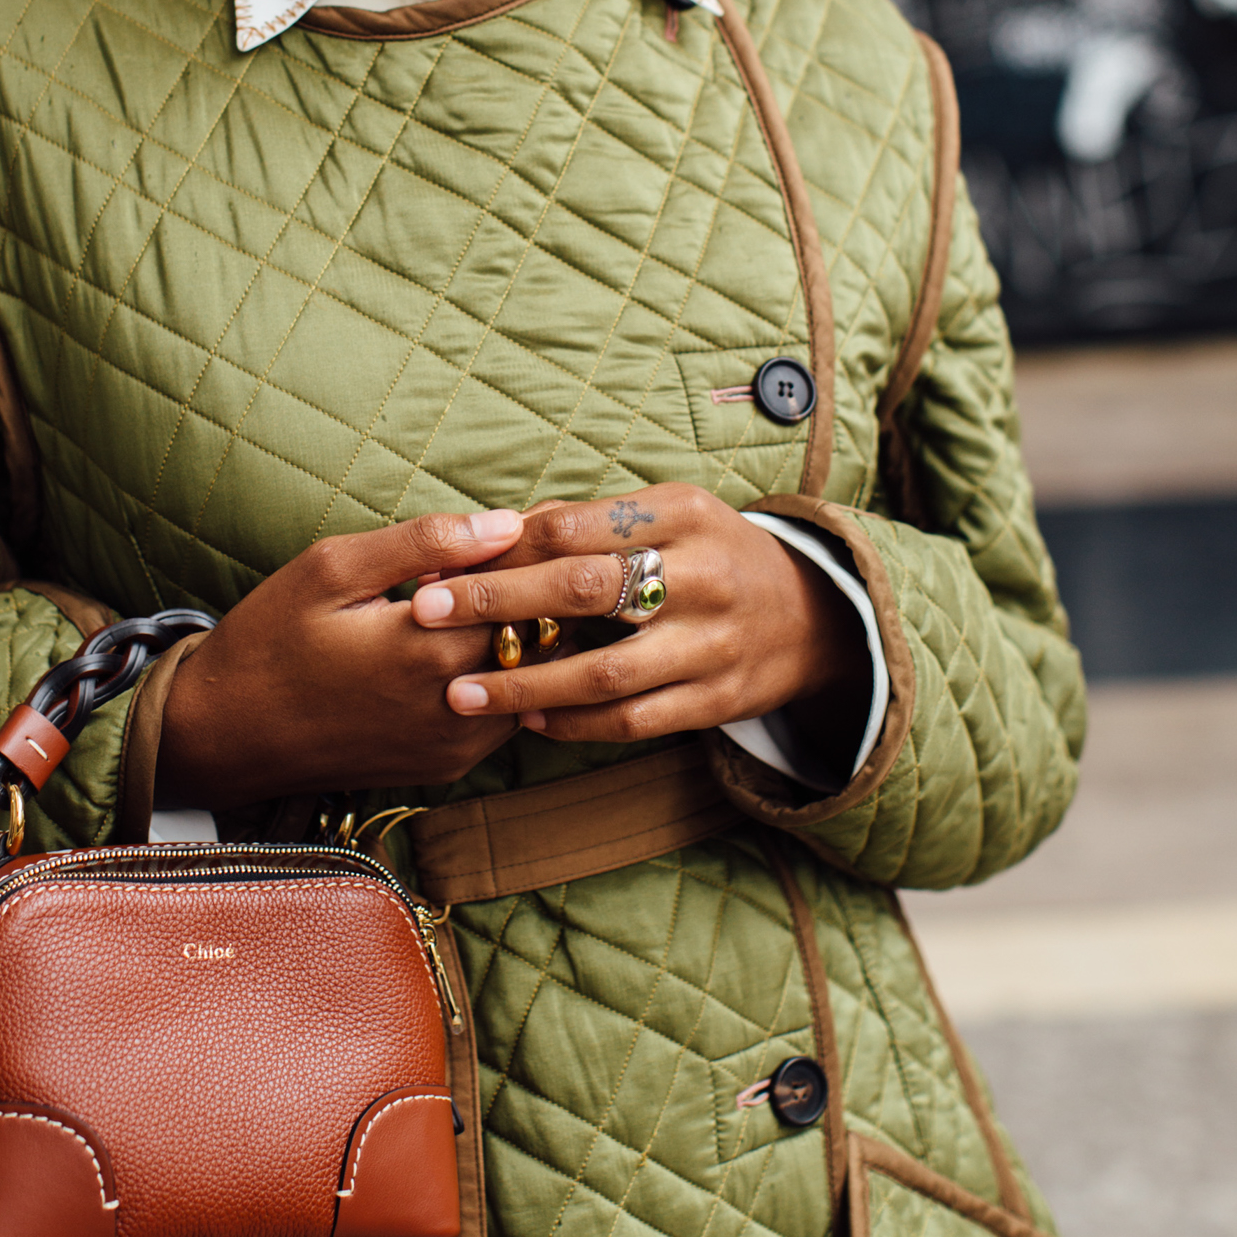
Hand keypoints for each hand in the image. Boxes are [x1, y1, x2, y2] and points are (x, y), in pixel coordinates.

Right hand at [155, 508, 524, 806]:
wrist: (226, 734)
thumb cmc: (271, 639)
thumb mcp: (335, 569)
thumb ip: (426, 542)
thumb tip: (507, 523)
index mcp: (429, 649)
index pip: (526, 592)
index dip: (531, 552)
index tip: (527, 524)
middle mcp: (454, 707)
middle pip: (538, 637)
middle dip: (533, 591)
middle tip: (522, 551)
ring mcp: (454, 744)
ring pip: (530, 680)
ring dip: (523, 637)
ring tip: (496, 595)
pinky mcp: (447, 765)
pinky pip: (506, 715)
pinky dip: (505, 676)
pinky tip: (471, 642)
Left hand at [408, 484, 869, 758]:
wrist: (810, 616)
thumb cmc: (710, 553)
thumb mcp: (665, 514)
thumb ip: (585, 521)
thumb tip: (491, 532)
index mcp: (682, 513)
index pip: (573, 528)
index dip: (500, 547)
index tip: (441, 562)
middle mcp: (702, 574)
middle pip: (584, 589)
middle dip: (496, 602)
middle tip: (426, 614)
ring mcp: (713, 642)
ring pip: (605, 670)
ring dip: (525, 684)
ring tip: (461, 692)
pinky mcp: (718, 699)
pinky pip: (634, 719)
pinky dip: (576, 724)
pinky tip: (529, 721)